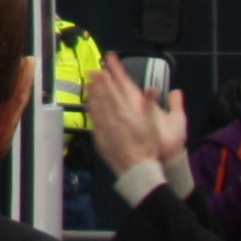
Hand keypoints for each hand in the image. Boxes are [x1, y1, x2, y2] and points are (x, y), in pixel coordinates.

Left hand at [79, 62, 184, 187]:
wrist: (136, 170)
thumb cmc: (147, 148)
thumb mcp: (151, 125)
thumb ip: (149, 105)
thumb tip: (152, 89)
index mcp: (125, 115)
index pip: (113, 93)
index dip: (106, 81)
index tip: (100, 70)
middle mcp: (112, 120)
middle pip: (102, 98)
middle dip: (97, 84)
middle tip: (91, 72)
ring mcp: (104, 129)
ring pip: (96, 108)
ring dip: (91, 95)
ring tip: (88, 84)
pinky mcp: (99, 138)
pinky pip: (93, 120)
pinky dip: (90, 110)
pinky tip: (89, 104)